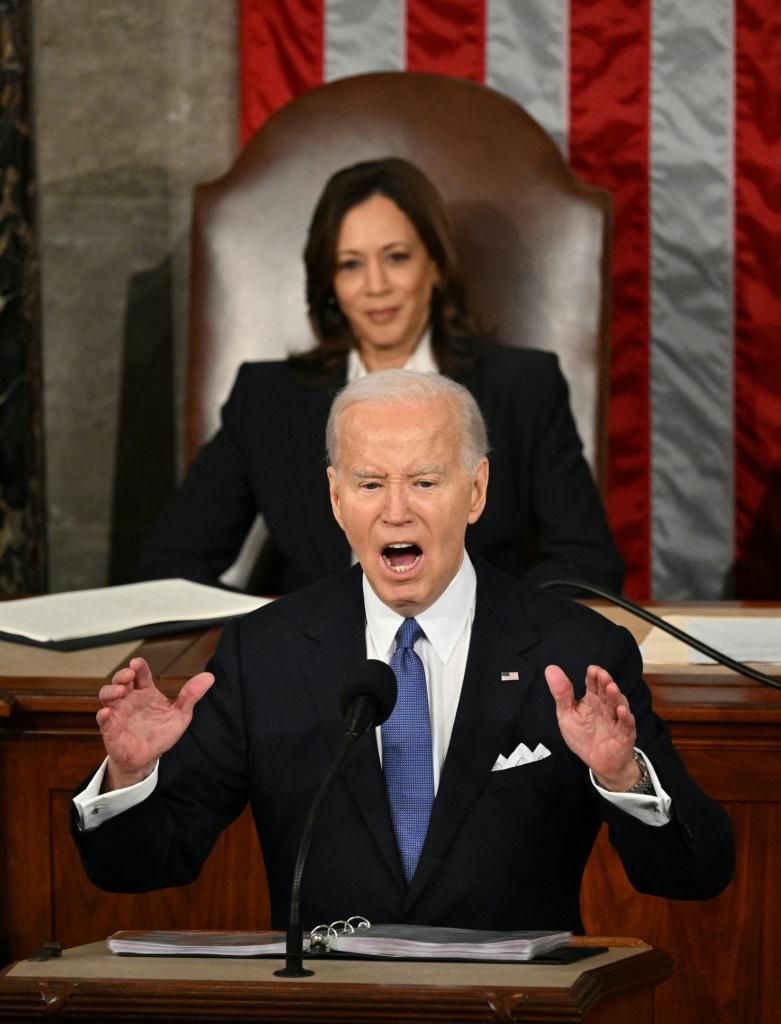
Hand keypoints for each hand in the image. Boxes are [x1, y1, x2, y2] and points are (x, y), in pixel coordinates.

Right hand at [96, 656, 214, 790]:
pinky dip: (104, 716)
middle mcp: (129, 699)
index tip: (137, 663)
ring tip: (120, 691)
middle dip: (122, 675)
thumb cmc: (162, 733)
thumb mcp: (180, 714)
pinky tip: (107, 713)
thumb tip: (209, 676)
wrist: (149, 758)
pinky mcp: (111, 730)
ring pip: (106, 696)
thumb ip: (191, 695)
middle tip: (128, 675)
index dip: (138, 666)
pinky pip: (104, 721)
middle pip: (120, 681)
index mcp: (145, 692)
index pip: (140, 674)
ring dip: (111, 691)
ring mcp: (118, 713)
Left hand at [544, 663, 639, 790]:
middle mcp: (606, 707)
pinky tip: (620, 710)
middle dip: (605, 683)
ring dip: (615, 696)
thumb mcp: (567, 714)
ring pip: (618, 705)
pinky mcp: (624, 735)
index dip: (593, 676)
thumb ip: (561, 693)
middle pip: (606, 692)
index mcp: (593, 700)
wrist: (598, 763)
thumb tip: (550, 668)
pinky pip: (626, 725)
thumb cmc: (583, 736)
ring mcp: (616, 720)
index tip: (592, 669)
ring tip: (611, 688)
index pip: (594, 684)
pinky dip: (625, 717)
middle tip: (602, 675)